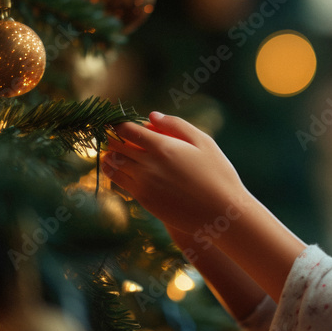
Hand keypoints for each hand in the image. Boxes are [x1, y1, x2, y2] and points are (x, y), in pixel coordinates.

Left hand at [102, 112, 253, 233]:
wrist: (222, 214)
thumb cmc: (218, 174)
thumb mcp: (204, 142)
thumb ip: (176, 125)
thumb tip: (151, 117)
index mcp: (163, 147)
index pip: (126, 130)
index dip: (119, 123)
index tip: (119, 122)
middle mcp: (149, 165)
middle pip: (115, 147)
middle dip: (111, 138)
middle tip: (113, 134)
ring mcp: (144, 185)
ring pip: (113, 166)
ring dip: (110, 156)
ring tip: (113, 151)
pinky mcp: (144, 200)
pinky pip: (120, 182)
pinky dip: (116, 172)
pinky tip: (122, 168)